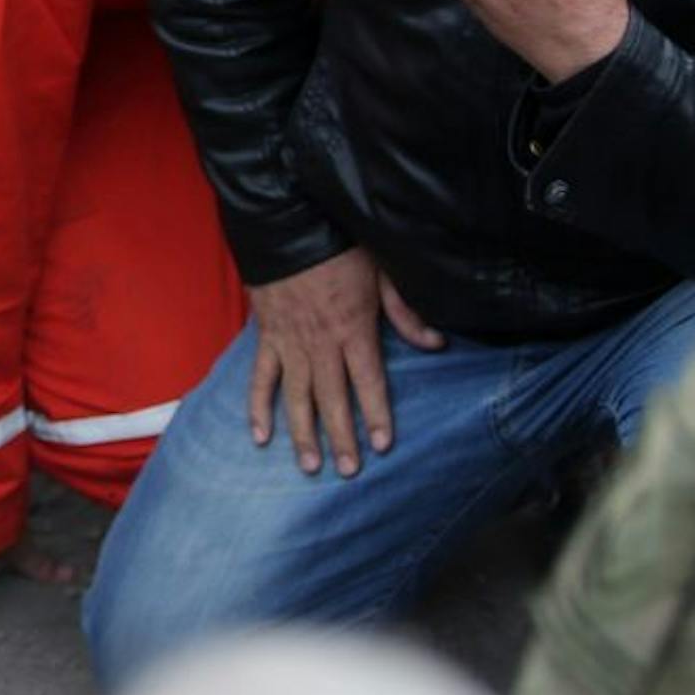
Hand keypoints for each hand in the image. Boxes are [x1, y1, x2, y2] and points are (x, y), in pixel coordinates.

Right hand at [248, 249, 442, 477]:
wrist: (289, 224)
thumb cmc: (341, 247)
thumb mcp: (382, 274)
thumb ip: (406, 313)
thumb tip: (436, 343)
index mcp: (353, 329)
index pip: (368, 381)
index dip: (377, 414)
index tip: (383, 445)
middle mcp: (321, 343)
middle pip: (332, 398)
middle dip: (341, 437)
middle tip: (348, 471)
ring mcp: (290, 343)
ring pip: (296, 396)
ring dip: (303, 433)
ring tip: (309, 466)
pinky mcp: (267, 337)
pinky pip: (261, 378)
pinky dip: (257, 407)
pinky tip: (260, 436)